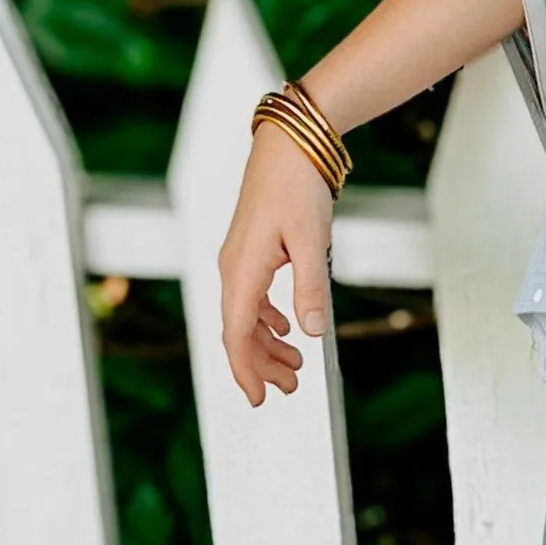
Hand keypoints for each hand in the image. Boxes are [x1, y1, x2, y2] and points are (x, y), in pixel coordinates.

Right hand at [218, 123, 336, 406]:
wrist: (289, 146)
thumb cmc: (298, 188)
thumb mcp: (312, 241)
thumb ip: (310, 288)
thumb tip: (312, 333)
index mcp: (241, 271)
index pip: (237, 335)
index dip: (246, 370)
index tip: (260, 398)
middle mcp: (233, 269)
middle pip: (240, 331)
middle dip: (262, 363)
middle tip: (290, 387)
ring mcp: (240, 260)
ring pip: (246, 316)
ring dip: (268, 343)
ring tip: (295, 365)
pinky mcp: (252, 251)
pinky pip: (252, 297)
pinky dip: (268, 319)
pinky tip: (288, 328)